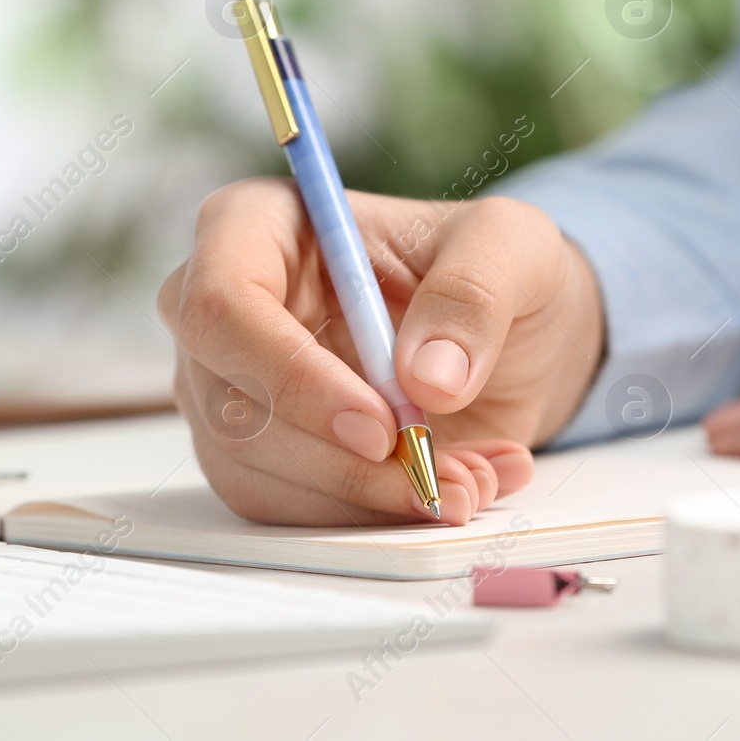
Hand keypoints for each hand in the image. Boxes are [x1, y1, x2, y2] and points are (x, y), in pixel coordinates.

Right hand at [159, 178, 603, 525]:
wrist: (516, 337)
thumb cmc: (493, 268)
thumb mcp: (511, 247)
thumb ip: (473, 294)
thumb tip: (427, 377)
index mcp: (258, 225)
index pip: (223, 303)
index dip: (291, 375)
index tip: (381, 425)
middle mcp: (226, 309)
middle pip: (230, 405)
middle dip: (342, 462)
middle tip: (438, 478)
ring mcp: (232, 387)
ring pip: (255, 472)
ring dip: (366, 498)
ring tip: (470, 481)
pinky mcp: (260, 454)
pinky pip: (288, 509)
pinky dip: (373, 515)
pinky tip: (452, 485)